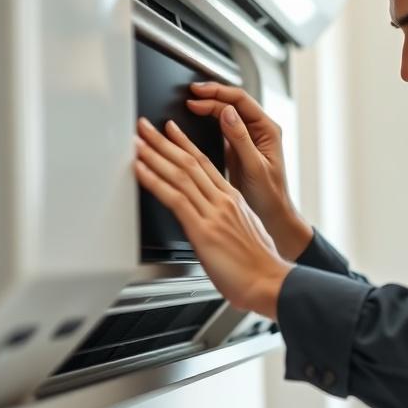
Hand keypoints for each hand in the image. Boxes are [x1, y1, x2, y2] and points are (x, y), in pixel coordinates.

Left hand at [133, 117, 291, 319]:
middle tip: (144, 126)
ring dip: (155, 154)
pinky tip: (140, 170)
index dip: (185, 144)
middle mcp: (223, 201)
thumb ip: (229, 221)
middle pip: (189, 162)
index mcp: (234, 200)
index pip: (205, 163)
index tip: (171, 131)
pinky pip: (174, 198)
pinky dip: (154, 181)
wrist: (270, 282)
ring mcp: (214, 213)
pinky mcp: (203, 230)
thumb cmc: (260, 267)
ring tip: (137, 140)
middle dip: (163, 141)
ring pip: (180, 174)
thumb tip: (219, 222)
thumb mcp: (248, 233)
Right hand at [186, 82, 312, 260]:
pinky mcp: (237, 147)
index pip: (241, 100)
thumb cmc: (270, 195)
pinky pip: (221, 127)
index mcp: (268, 129)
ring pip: (225, 112)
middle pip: (232, 102)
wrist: (273, 215)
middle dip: (210, 96)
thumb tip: (227, 112)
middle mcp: (259, 130)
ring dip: (207, 106)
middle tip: (189, 95)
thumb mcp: (255, 167)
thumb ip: (241, 139)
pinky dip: (207, 121)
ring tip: (190, 103)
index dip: (218, 92)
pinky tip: (195, 119)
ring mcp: (247, 137)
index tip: (198, 93)